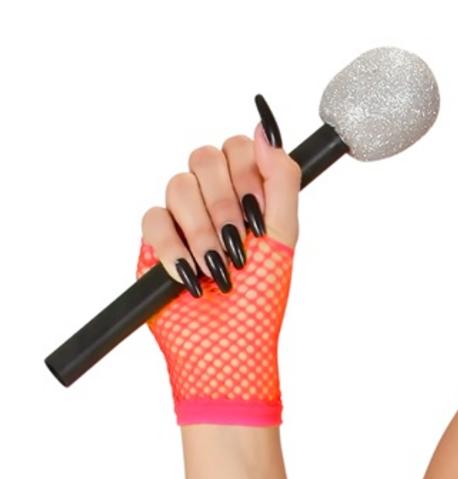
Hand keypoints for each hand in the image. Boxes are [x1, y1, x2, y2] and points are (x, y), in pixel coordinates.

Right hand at [136, 119, 302, 426]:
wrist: (228, 347)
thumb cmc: (262, 298)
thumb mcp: (284, 236)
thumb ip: (282, 180)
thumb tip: (265, 132)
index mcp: (249, 193)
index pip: (238, 147)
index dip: (247, 171)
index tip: (258, 211)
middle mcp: (214, 199)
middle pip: (204, 157)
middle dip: (225, 203)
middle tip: (239, 240)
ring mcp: (182, 217)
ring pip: (177, 185)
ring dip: (202, 229)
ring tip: (219, 265)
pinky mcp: (153, 242)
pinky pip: (153, 219)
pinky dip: (174, 248)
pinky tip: (192, 274)